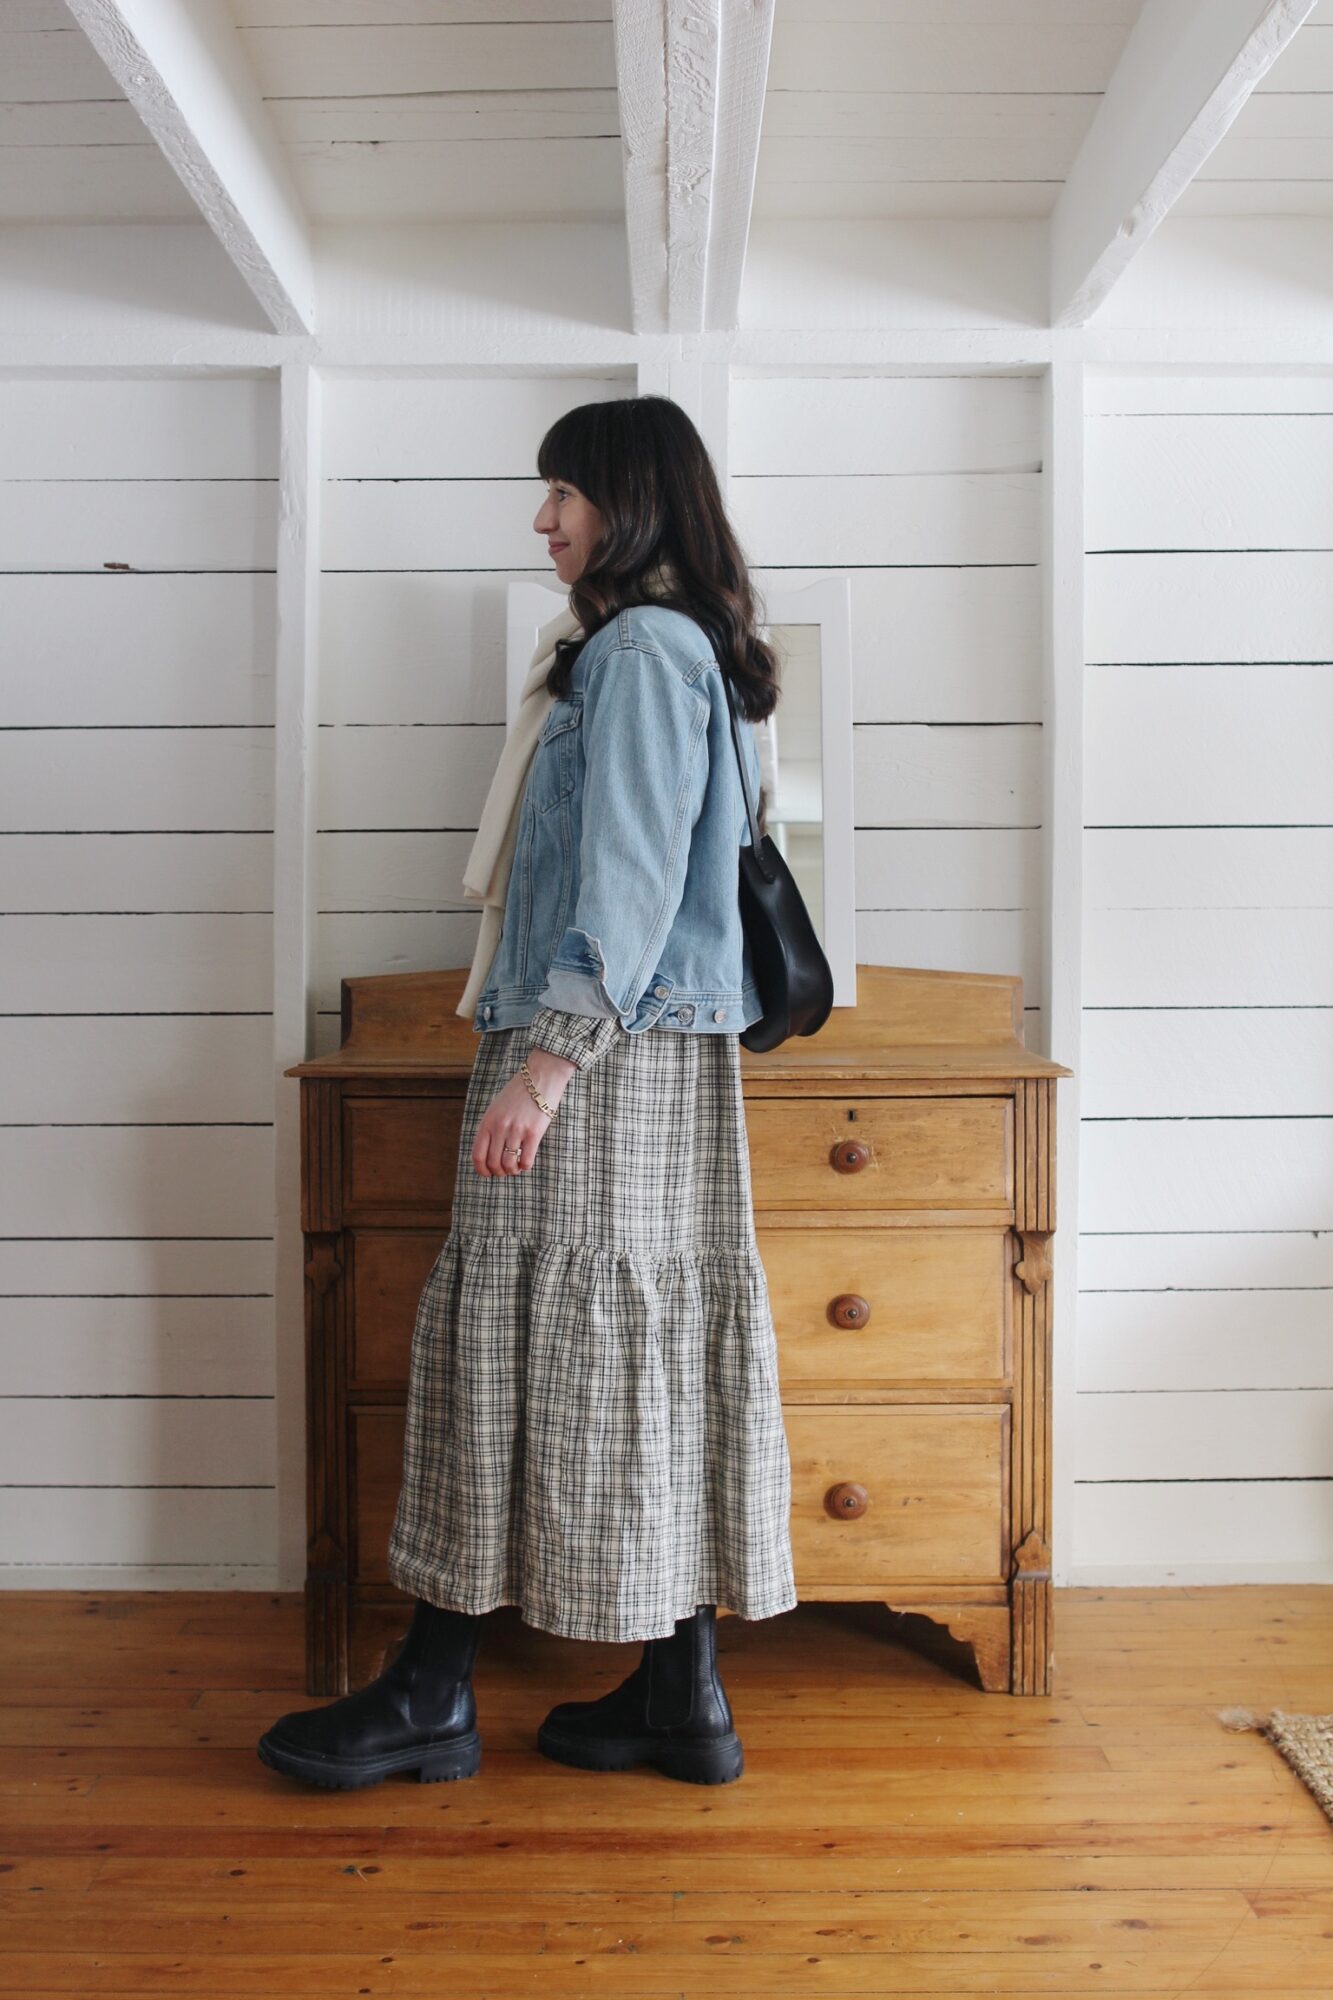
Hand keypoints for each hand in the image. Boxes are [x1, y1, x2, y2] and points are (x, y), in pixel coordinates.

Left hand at [471, 1048, 576, 1175]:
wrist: (540, 1076)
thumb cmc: (519, 1093)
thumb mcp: (497, 1108)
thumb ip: (491, 1128)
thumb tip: (489, 1154)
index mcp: (487, 1121)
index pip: (478, 1155)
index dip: (482, 1170)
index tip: (487, 1174)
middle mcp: (499, 1127)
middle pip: (493, 1163)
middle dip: (499, 1172)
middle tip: (505, 1170)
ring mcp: (516, 1130)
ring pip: (509, 1164)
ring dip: (512, 1171)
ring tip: (516, 1167)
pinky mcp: (534, 1132)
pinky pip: (526, 1160)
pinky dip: (525, 1166)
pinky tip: (526, 1162)